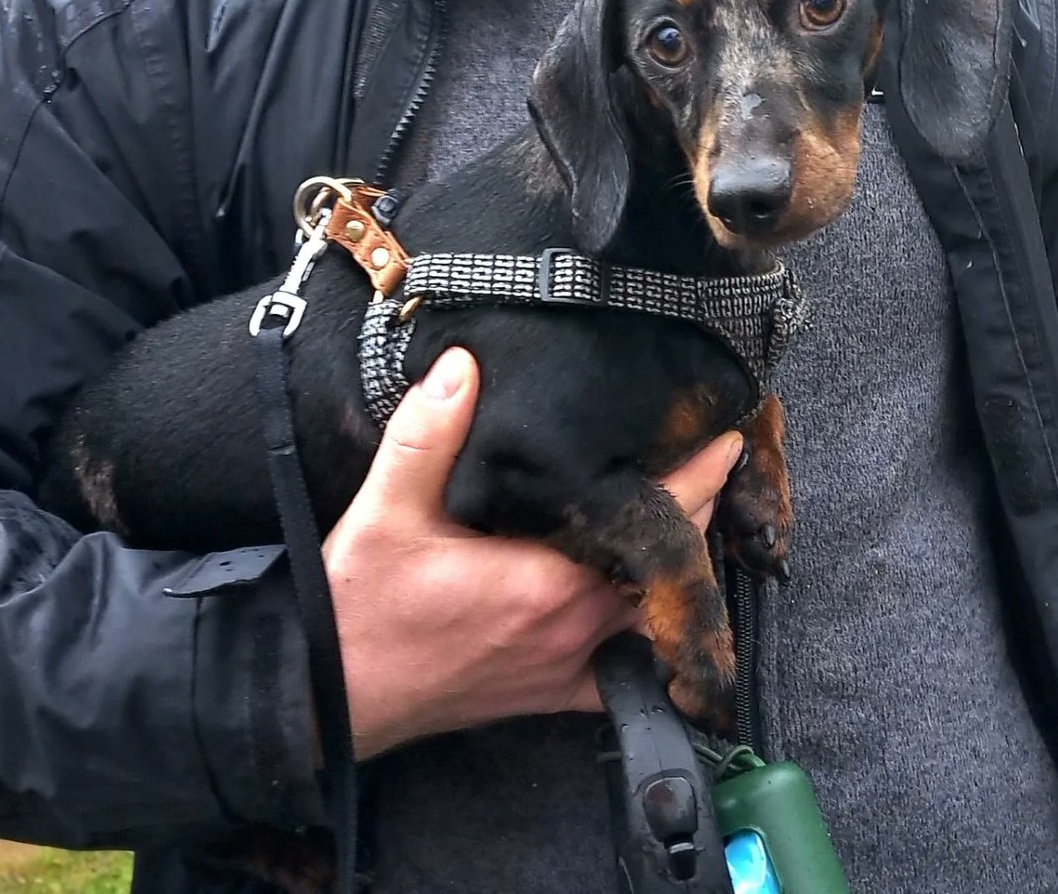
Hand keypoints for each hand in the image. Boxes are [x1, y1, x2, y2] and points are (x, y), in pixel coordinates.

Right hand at [322, 348, 741, 760]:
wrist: (330, 693)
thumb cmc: (361, 606)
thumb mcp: (385, 510)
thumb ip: (427, 432)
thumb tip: (463, 364)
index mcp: (549, 580)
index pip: (652, 519)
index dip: (698, 476)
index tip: (727, 439)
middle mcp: (574, 628)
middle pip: (668, 563)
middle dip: (695, 510)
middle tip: (711, 463)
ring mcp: (568, 666)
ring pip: (654, 610)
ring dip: (676, 564)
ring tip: (688, 517)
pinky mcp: (551, 693)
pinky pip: (626, 670)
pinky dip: (650, 637)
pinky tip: (651, 613)